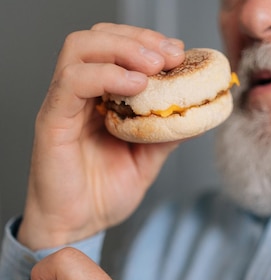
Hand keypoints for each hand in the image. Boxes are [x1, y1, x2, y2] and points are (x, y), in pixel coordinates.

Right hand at [19, 23, 184, 250]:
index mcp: (99, 100)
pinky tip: (135, 85)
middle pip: (99, 38)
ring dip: (122, 49)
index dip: (149, 44)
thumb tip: (196, 114)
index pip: (117, 49)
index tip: (181, 54)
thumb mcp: (145, 162)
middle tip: (172, 56)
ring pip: (81, 49)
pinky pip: (71, 82)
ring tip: (155, 67)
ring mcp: (64, 105)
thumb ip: (165, 136)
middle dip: (139, 39)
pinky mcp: (52, 121)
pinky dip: (105, 75)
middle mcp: (79, 95)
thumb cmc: (101, 196)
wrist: (76, 228)